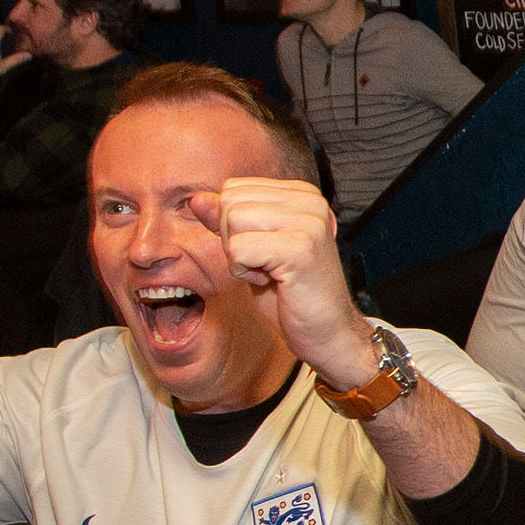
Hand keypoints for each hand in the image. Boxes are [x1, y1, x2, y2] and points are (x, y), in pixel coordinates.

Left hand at [191, 177, 364, 376]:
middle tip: (266, 266)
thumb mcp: (251, 251)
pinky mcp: (300, 247)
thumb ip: (226, 221)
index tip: (264, 253)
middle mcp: (309, 200)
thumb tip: (196, 199)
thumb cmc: (292, 297)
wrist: (328, 335)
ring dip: (239, 257)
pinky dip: (244, 273)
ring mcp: (308, 221)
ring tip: (270, 273)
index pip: (233, 189)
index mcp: (300, 194)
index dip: (233, 227)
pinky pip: (238, 249)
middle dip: (233, 240)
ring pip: (231, 220)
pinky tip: (274, 282)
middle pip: (229, 202)